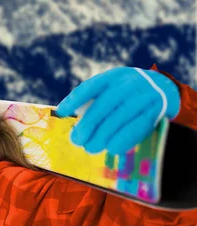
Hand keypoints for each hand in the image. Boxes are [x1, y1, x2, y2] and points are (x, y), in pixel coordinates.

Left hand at [55, 66, 180, 154]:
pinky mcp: (156, 109)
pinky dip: (123, 138)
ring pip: (120, 116)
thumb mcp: (112, 88)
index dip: (74, 99)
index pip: (90, 86)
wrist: (164, 88)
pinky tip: (111, 148)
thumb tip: (68, 117)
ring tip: (90, 148)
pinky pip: (138, 126)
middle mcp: (128, 83)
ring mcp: (143, 95)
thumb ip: (93, 101)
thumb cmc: (127, 93)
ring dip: (103, 135)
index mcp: (112, 77)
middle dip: (88, 124)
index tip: (61, 112)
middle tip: (76, 140)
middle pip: (104, 104)